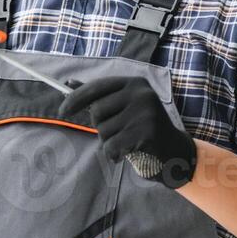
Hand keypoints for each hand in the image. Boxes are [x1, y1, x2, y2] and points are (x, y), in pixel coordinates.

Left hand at [58, 75, 197, 188]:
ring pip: (103, 131)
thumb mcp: (123, 106)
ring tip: (126, 141)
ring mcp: (145, 113)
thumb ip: (98, 96)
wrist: (174, 150)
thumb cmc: (142, 126)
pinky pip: (111, 146)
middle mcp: (141, 94)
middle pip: (97, 111)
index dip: (75, 99)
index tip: (62, 111)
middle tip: (117, 131)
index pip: (96, 87)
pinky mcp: (147, 133)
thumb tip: (68, 84)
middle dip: (100, 126)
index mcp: (134, 83)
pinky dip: (112, 154)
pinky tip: (125, 152)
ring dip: (108, 141)